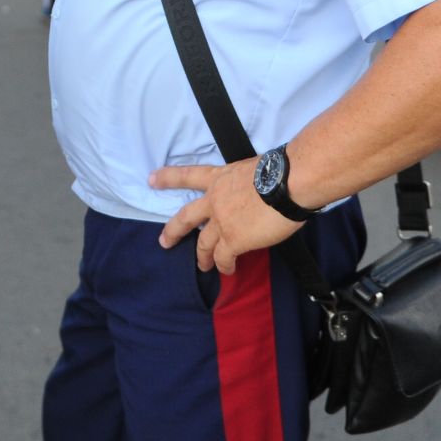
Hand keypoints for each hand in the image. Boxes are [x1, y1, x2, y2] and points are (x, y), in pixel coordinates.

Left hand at [150, 160, 299, 273]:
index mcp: (220, 178)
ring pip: (203, 244)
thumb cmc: (282, 170)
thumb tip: (257, 193)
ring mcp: (221, 221)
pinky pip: (224, 258)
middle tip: (164, 241)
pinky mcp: (233, 240)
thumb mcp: (254, 170)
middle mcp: (215, 199)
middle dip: (173, 230)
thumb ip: (246, 184)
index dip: (169, 178)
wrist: (288, 182)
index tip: (151, 179)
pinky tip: (227, 270)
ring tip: (203, 266)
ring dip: (202, 257)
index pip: (189, 175)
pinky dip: (225, 265)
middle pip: (186, 217)